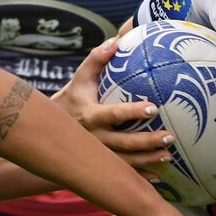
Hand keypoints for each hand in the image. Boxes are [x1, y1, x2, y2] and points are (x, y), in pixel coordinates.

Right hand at [53, 30, 174, 167]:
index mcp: (90, 115)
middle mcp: (93, 138)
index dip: (132, 112)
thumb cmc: (71, 98)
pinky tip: (158, 177)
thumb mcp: (80, 78)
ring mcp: (96, 155)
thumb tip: (118, 39)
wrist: (45, 131)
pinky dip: (139, 177)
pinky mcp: (99, 166)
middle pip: (124, 143)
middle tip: (170, 136)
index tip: (153, 108)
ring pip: (125, 162)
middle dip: (147, 142)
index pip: (114, 114)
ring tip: (168, 156)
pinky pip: (121, 174)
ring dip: (148, 161)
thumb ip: (98, 58)